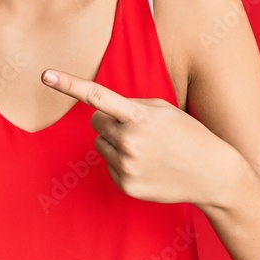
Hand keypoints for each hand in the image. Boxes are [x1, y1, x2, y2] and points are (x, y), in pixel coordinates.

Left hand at [41, 69, 238, 206]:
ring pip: (101, 144)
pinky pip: (110, 165)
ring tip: (148, 149)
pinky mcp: (126, 185)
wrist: (213, 175)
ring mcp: (127, 165)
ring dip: (117, 143)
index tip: (45, 75)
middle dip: (110, 122)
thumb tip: (102, 113)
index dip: (69, 84)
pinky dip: (123, 163)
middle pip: (96, 122)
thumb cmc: (188, 135)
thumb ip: (132, 106)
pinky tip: (148, 166)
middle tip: (137, 128)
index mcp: (138, 116)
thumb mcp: (163, 110)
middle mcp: (129, 141)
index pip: (97, 96)